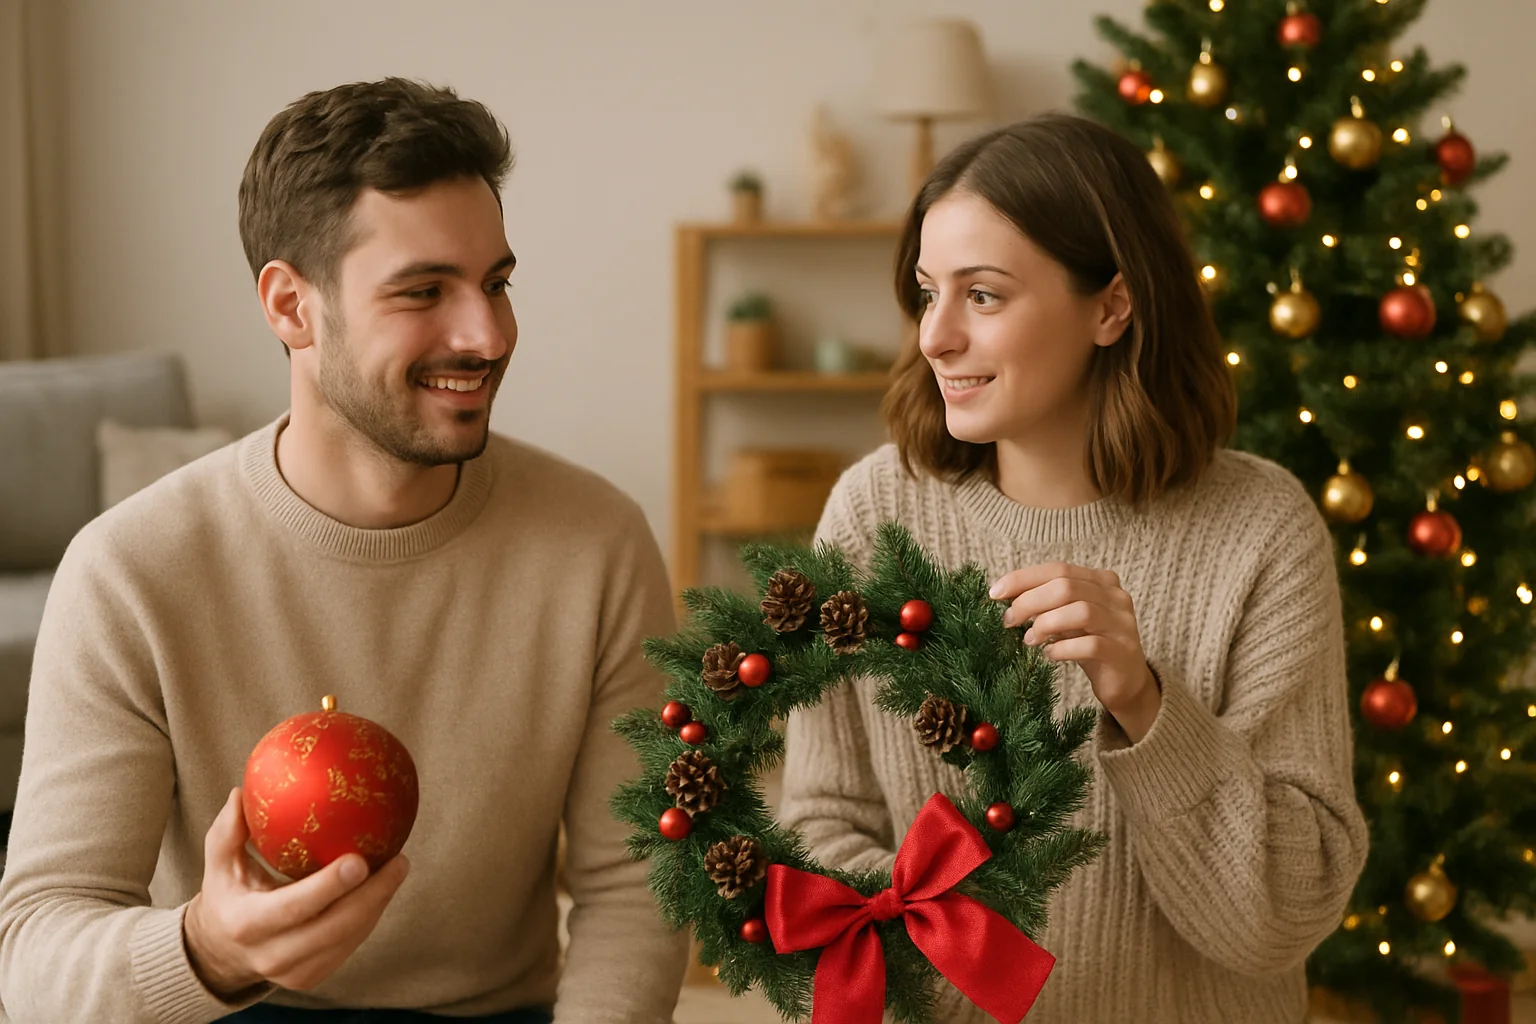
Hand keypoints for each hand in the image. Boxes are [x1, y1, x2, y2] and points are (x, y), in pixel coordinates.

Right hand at [183, 788, 409, 997]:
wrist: (220, 953)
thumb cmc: (227, 895)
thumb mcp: (218, 865)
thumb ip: (228, 831)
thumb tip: (242, 792)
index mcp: (247, 924)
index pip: (293, 907)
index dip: (328, 887)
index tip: (359, 860)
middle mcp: (271, 954)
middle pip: (333, 928)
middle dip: (372, 895)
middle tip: (398, 860)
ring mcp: (294, 972)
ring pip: (348, 938)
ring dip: (378, 903)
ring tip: (398, 865)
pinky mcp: (313, 976)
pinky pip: (351, 945)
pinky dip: (370, 914)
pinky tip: (385, 884)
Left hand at [990, 562, 1161, 742]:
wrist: (1125, 681)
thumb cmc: (1089, 643)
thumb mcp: (1067, 617)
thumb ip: (1046, 602)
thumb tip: (1004, 594)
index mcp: (1101, 580)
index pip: (1058, 569)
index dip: (1023, 578)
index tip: (995, 593)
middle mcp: (1116, 597)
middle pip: (1066, 587)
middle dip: (1029, 602)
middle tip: (1009, 620)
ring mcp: (1122, 624)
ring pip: (1080, 612)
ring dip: (1046, 624)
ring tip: (1028, 639)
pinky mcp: (1122, 652)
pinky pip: (1090, 645)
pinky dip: (1063, 648)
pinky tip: (1049, 655)